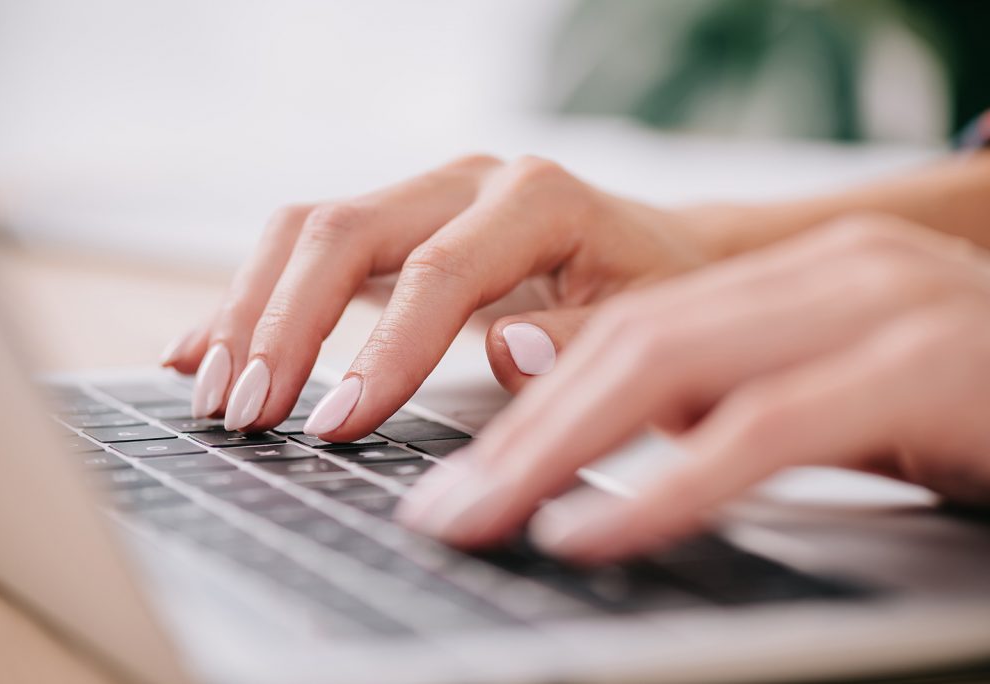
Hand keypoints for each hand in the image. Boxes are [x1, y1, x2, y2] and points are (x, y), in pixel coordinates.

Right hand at [161, 155, 711, 436]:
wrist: (661, 253)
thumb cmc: (657, 294)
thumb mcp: (649, 327)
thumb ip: (582, 342)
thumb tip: (501, 350)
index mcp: (537, 200)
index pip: (438, 272)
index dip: (380, 353)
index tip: (333, 428)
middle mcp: (469, 183)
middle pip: (345, 232)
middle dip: (283, 326)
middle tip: (247, 412)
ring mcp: (426, 197)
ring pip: (308, 231)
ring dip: (250, 310)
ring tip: (212, 390)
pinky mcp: (400, 224)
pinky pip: (307, 248)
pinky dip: (253, 297)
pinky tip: (202, 344)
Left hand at [397, 215, 989, 562]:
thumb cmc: (970, 417)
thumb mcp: (826, 406)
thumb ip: (718, 399)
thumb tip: (582, 408)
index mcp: (792, 280)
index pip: (627, 329)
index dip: (530, 402)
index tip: (458, 474)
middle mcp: (827, 275)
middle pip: (630, 344)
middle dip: (522, 436)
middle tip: (444, 511)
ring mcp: (879, 310)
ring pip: (675, 369)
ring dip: (559, 454)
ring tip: (482, 520)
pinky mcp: (924, 369)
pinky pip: (765, 429)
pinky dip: (667, 485)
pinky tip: (591, 534)